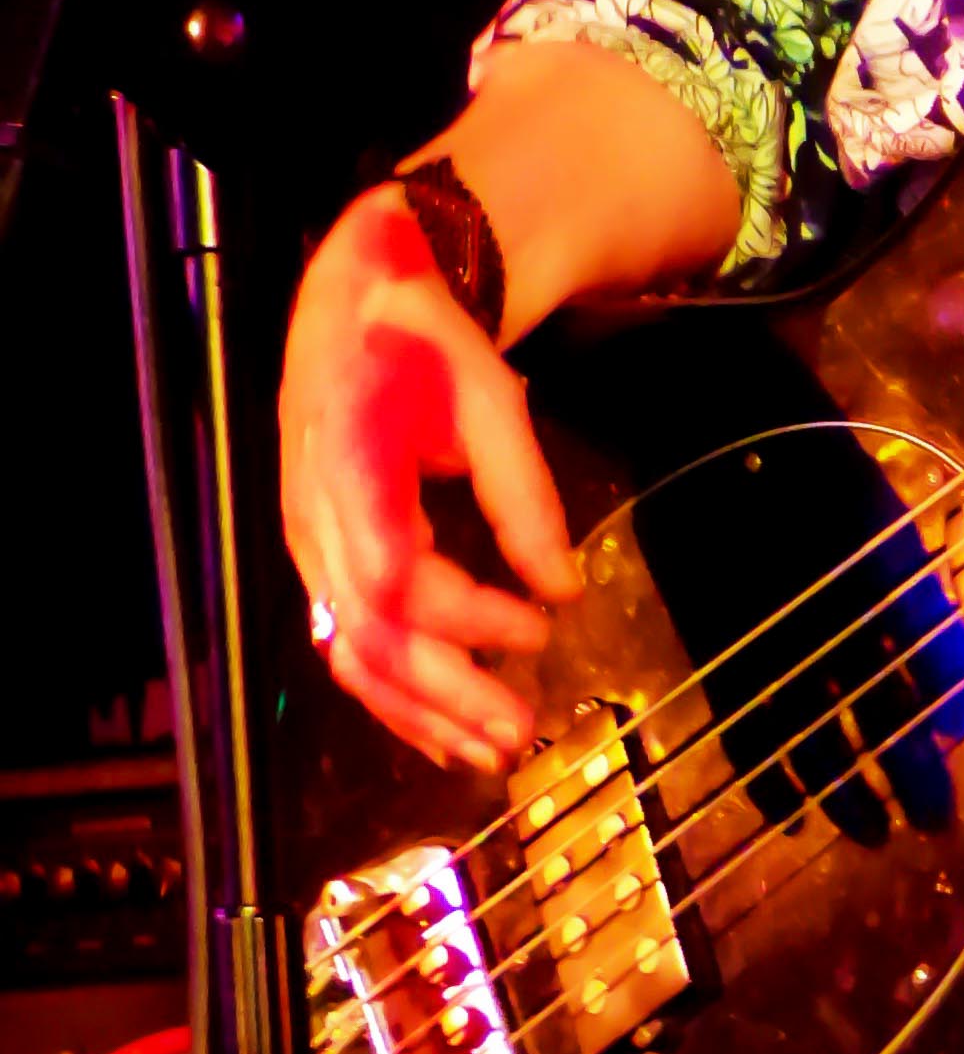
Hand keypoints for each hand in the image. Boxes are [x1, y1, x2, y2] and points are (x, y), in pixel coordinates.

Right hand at [279, 188, 581, 773]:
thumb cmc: (425, 342)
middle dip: (445, 698)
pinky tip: (442, 726)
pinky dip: (396, 694)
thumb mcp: (488, 396)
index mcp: (348, 473)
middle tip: (518, 735)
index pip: (399, 581)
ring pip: (352, 657)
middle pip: (369, 639)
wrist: (356, 302)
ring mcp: (308, 549)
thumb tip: (565, 589)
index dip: (470, 619)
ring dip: (420, 715)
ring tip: (488, 751)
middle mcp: (313, 525)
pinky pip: (349, 643)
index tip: (543, 627)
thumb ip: (524, 495)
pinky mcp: (320, 561)